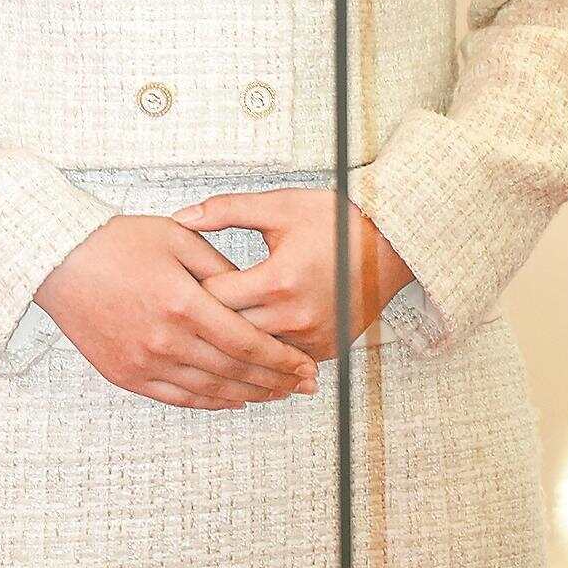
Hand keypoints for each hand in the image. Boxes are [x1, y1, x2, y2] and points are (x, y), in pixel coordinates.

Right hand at [33, 215, 321, 410]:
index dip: (280, 358)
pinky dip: (210, 401)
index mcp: (183, 303)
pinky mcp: (126, 375)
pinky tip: (232, 399)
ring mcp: (144, 362)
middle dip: (274, 380)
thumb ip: (219, 267)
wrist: (59, 261)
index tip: (303, 364)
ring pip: (210, 390)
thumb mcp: (177, 238)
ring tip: (275, 395)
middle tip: (301, 385)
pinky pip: (179, 398)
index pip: (246, 342)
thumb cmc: (117, 242)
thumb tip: (251, 293)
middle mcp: (166, 340)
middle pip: (234, 371)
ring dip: (248, 395)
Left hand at [168, 190, 415, 362]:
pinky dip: (263, 352)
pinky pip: (281, 360)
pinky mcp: (324, 350)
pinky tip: (247, 342)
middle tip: (182, 311)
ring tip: (208, 328)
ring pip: (253, 353)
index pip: (214, 298)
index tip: (178, 283)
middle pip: (228, 332)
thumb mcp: (279, 207)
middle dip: (204, 320)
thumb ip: (226, 210)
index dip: (190, 289)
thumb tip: (184, 217)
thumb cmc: (338, 223)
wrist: (389, 245)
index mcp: (278, 280)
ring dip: (231, 341)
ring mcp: (311, 338)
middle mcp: (295, 316)